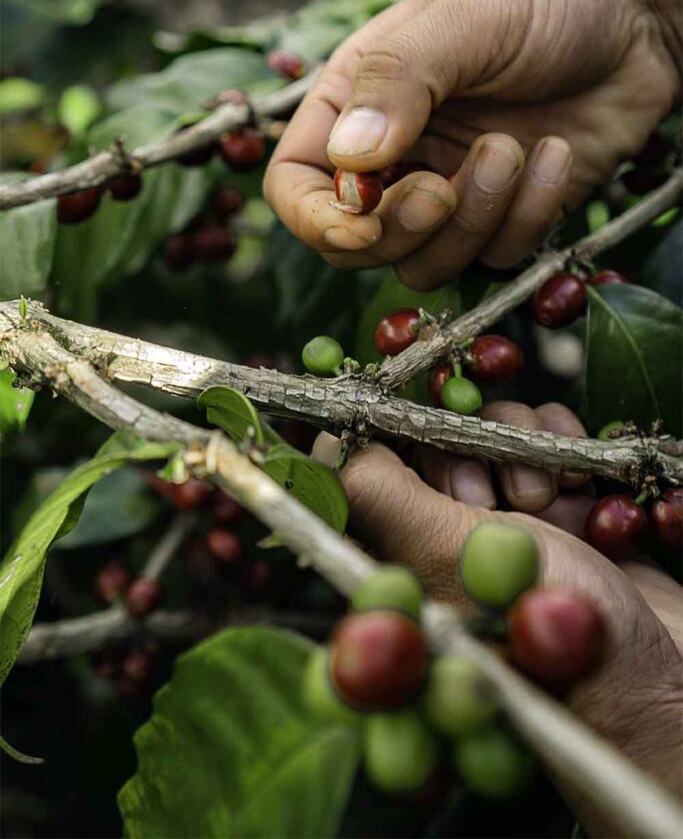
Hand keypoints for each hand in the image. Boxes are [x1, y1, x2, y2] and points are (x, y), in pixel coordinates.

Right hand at [265, 0, 679, 288]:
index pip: (296, 186)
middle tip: (442, 191)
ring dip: (472, 221)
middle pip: (354, 243)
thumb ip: (397, 83)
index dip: (319, 219)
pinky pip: (494, 258)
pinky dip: (527, 218)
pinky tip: (557, 156)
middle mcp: (393, 156)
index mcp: (356, 103)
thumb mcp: (463, 22)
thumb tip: (350, 162)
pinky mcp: (504, 216)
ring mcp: (447, 190)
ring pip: (424, 262)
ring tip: (513, 148)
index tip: (364, 221)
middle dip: (401, 229)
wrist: (642, 19)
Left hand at [313, 400, 682, 833]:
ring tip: (549, 501)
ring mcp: (508, 520)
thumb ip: (384, 496)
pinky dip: (563, 447)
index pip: (370, 464)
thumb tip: (327, 446)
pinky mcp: (561, 509)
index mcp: (403, 551)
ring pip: (492, 430)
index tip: (417, 428)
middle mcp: (448, 534)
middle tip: (503, 501)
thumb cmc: (546, 626)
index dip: (393, 436)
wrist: (662, 677)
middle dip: (472, 450)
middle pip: (434, 437)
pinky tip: (579, 488)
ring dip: (525, 447)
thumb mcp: (450, 552)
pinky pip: (545, 440)